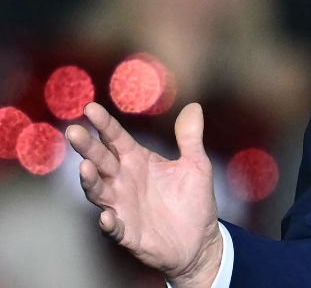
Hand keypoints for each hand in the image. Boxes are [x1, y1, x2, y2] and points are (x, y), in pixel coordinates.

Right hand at [66, 102, 222, 287]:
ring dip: (90, 181)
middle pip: (101, 160)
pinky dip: (108, 223)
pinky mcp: (127, 232)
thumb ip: (190, 138)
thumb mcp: (197, 165)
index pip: (116, 138)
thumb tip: (194, 106)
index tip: (90, 108)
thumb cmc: (193, 200)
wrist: (199, 240)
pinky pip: (113, 228)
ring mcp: (122, 206)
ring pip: (99, 191)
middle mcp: (124, 181)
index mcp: (137, 161)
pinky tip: (106, 216)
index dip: (104, 124)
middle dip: (87, 147)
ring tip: (85, 168)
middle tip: (74, 132)